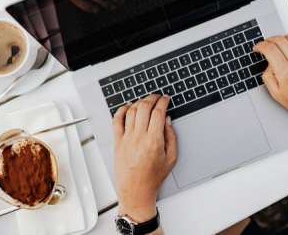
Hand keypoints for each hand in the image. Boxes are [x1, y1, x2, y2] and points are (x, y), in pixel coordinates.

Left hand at [112, 95, 177, 221]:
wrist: (135, 191)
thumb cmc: (153, 177)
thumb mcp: (171, 158)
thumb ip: (171, 137)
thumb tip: (167, 120)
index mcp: (154, 141)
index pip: (158, 113)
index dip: (163, 102)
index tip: (166, 99)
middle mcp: (139, 137)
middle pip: (144, 108)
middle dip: (152, 98)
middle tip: (156, 97)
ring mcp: (126, 139)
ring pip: (131, 111)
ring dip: (139, 102)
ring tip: (144, 101)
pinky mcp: (117, 142)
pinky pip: (116, 121)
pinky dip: (121, 110)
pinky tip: (127, 107)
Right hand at [254, 33, 287, 156]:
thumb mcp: (277, 95)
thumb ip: (268, 77)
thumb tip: (267, 63)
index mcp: (286, 73)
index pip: (269, 49)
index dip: (260, 45)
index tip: (258, 47)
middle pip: (279, 40)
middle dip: (269, 40)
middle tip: (266, 44)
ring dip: (282, 38)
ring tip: (278, 45)